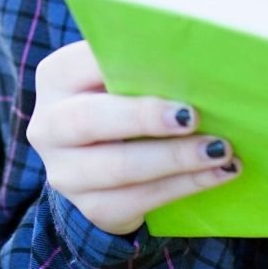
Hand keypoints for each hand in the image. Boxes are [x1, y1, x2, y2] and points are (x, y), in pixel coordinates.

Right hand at [27, 40, 241, 235]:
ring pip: (119, 166)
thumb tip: (192, 61)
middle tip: (191, 116)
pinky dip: (185, 185)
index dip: (123, 64)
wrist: (101, 167)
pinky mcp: (92, 207)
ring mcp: (65, 172)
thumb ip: (139, 68)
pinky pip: (140, 199)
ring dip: (175, 158)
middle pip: (89, 119)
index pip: (84, 63)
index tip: (169, 66)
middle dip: (143, 117)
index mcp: (55, 78)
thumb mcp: (116, 81)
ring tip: (219, 149)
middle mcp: (48, 125)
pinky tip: (217, 173)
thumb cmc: (120, 105)